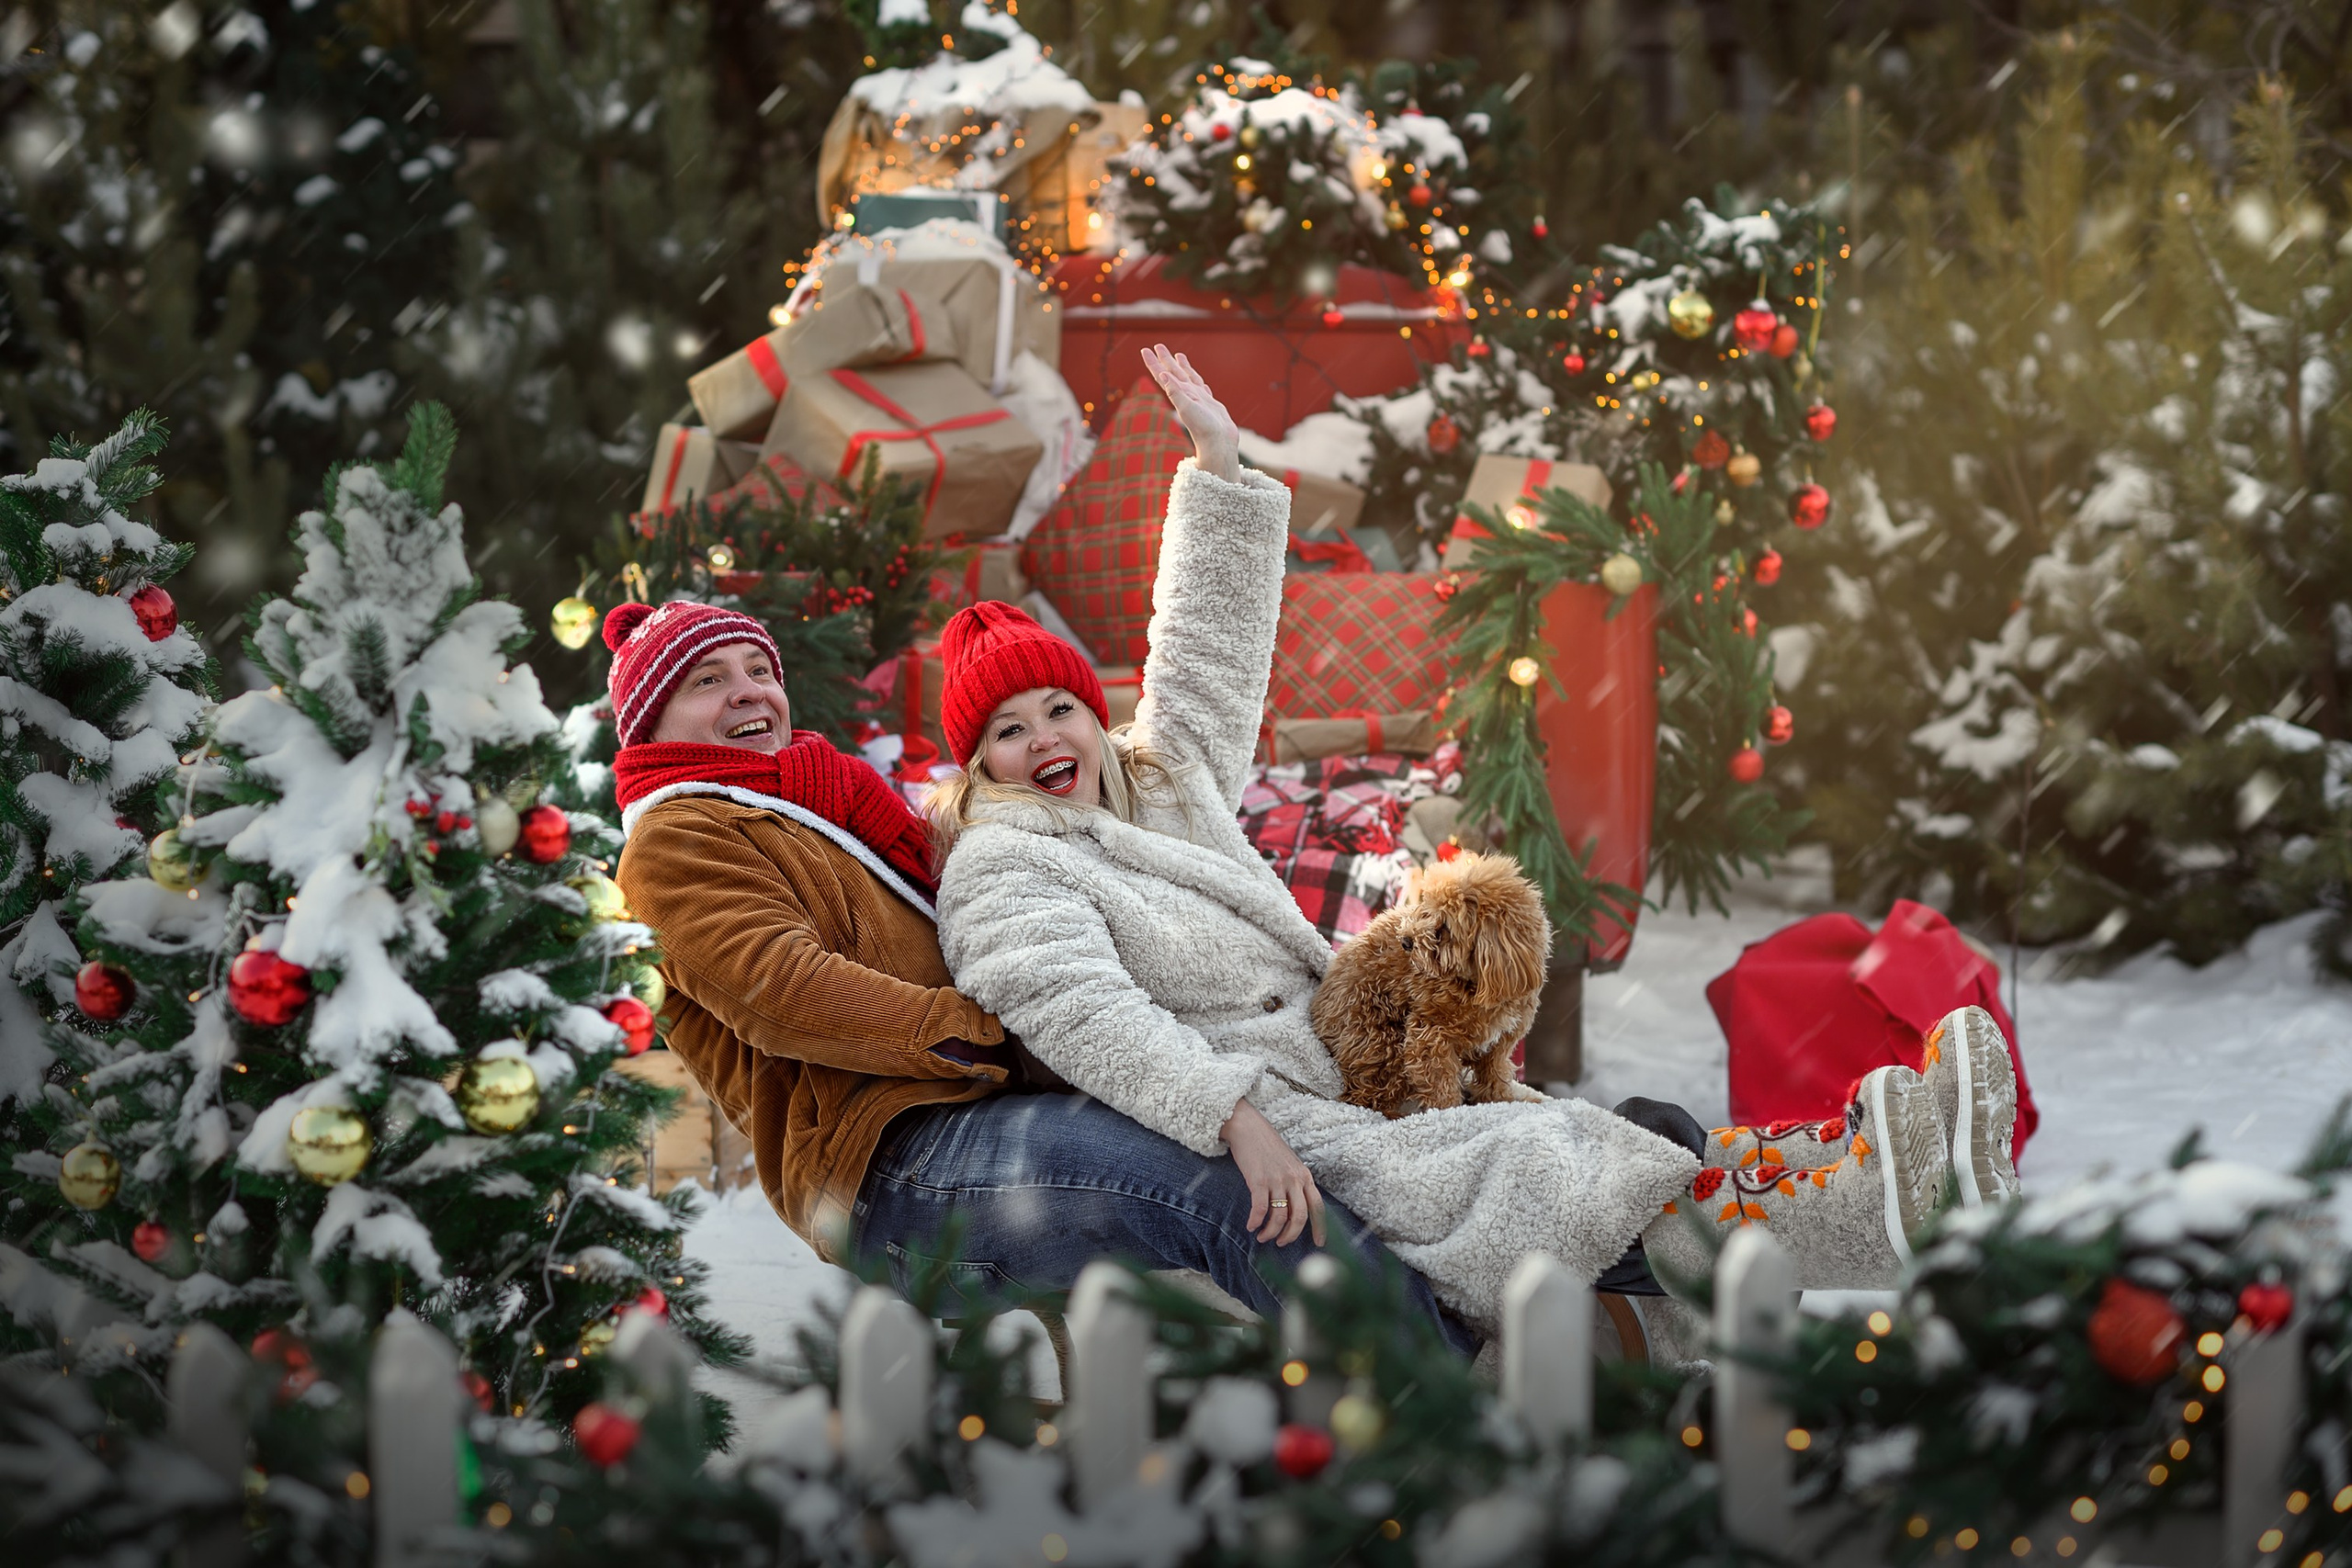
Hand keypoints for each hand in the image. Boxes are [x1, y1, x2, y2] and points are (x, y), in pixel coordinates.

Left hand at [1143, 343, 1241, 483]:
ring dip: (1182, 367)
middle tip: (1158, 346)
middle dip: (1166, 359)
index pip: (1163, 375)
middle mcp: (1187, 395)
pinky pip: (1202, 388)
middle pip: (1174, 372)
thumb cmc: (1203, 428)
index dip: (1153, 363)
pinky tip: (1199, 382)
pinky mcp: (1210, 404)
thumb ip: (1175, 391)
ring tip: (1178, 356)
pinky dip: (1199, 382)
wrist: (1219, 443)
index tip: (1145, 350)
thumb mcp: (1187, 407)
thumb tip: (1162, 375)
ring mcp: (1198, 399)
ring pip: (1189, 378)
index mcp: (1179, 394)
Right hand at [1220, 1098, 1325, 1246]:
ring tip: (1263, 1237)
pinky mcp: (1258, 1180)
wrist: (1249, 1128)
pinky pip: (1259, 1209)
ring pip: (1279, 1216)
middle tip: (1281, 1243)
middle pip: (1300, 1216)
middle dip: (1291, 1235)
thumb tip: (1295, 1210)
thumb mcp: (1290, 1164)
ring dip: (1271, 1232)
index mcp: (1304, 1176)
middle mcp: (1294, 1179)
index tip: (1319, 1243)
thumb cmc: (1268, 1147)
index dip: (1320, 1227)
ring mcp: (1276, 1180)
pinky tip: (1251, 1226)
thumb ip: (1295, 1184)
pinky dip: (1255, 1221)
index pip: (1318, 1206)